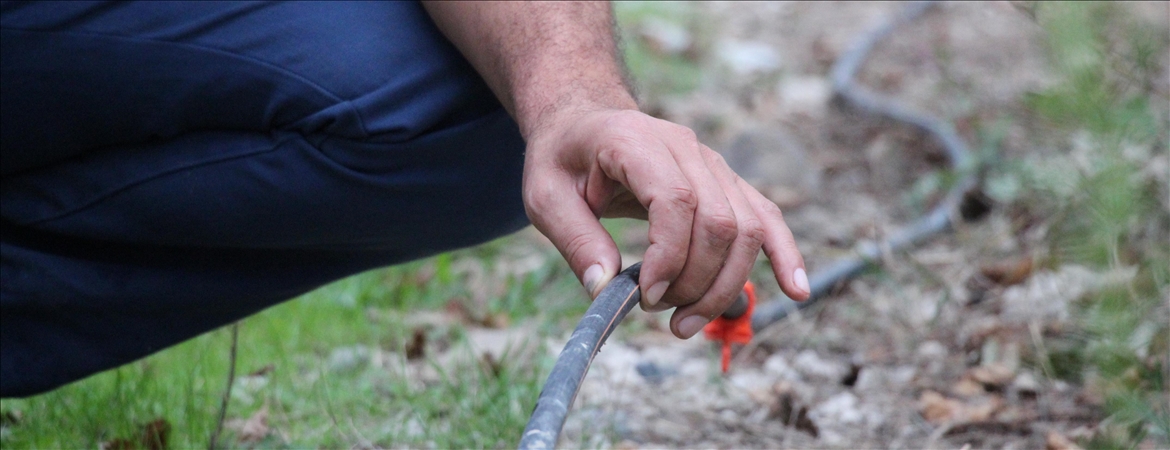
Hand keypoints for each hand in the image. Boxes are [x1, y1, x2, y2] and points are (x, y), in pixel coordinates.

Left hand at [523, 107, 810, 338]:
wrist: (586, 121)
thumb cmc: (563, 159)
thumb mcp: (544, 196)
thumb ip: (574, 239)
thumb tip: (604, 289)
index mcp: (637, 142)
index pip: (676, 200)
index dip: (669, 256)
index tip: (645, 295)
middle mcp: (687, 148)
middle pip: (718, 222)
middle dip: (695, 282)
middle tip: (657, 312)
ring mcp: (714, 165)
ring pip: (746, 229)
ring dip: (724, 286)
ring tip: (685, 323)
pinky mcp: (728, 185)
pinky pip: (766, 218)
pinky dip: (784, 255)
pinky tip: (796, 291)